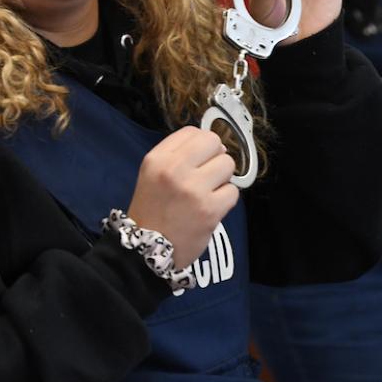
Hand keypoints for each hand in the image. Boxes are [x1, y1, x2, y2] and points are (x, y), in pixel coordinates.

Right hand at [127, 126, 238, 267]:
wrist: (147, 250)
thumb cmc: (152, 209)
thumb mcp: (152, 173)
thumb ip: (179, 154)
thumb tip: (218, 147)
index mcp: (158, 159)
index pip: (192, 132)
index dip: (200, 144)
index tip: (197, 159)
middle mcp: (174, 170)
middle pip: (213, 142)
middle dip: (214, 157)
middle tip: (205, 175)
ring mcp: (193, 190)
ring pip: (227, 165)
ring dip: (222, 178)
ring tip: (208, 192)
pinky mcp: (210, 210)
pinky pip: (233, 192)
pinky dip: (225, 199)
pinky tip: (211, 207)